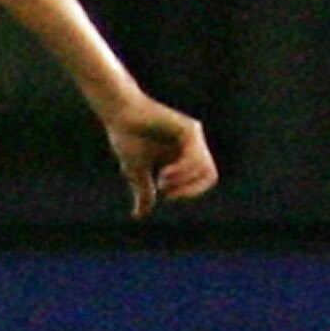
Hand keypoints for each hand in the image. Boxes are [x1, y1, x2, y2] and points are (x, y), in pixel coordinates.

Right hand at [104, 97, 217, 216]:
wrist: (119, 114)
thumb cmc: (127, 138)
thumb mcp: (136, 172)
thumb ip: (144, 192)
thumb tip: (139, 216)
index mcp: (185, 155)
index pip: (204, 180)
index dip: (189, 192)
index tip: (164, 194)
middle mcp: (194, 145)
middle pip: (210, 176)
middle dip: (189, 189)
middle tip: (165, 190)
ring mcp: (193, 136)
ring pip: (205, 167)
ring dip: (183, 180)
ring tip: (162, 180)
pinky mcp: (189, 129)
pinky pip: (196, 155)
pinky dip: (182, 169)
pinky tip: (164, 172)